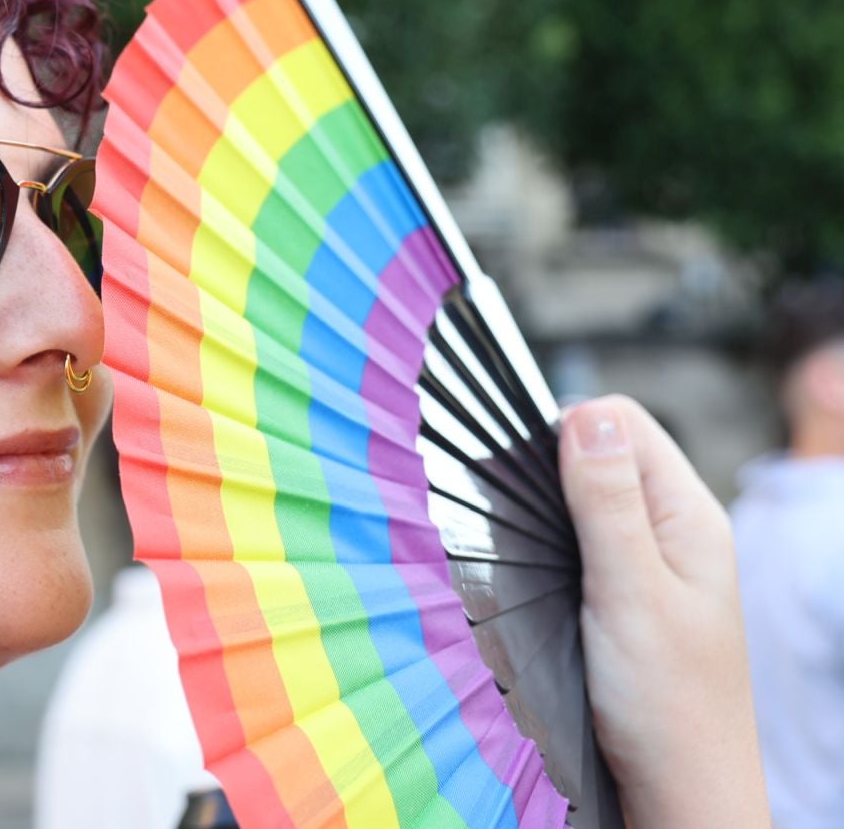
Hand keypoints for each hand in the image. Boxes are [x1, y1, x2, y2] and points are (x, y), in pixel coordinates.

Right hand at [558, 395, 769, 828]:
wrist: (680, 793)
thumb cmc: (666, 703)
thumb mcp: (630, 591)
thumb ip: (607, 501)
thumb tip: (584, 411)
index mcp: (688, 514)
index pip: (620, 421)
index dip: (564, 429)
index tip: (521, 475)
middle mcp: (672, 528)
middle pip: (599, 453)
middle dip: (548, 467)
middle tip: (513, 517)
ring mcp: (649, 562)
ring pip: (583, 497)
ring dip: (546, 508)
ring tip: (521, 547)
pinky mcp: (623, 594)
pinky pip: (580, 540)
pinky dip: (549, 543)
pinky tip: (532, 573)